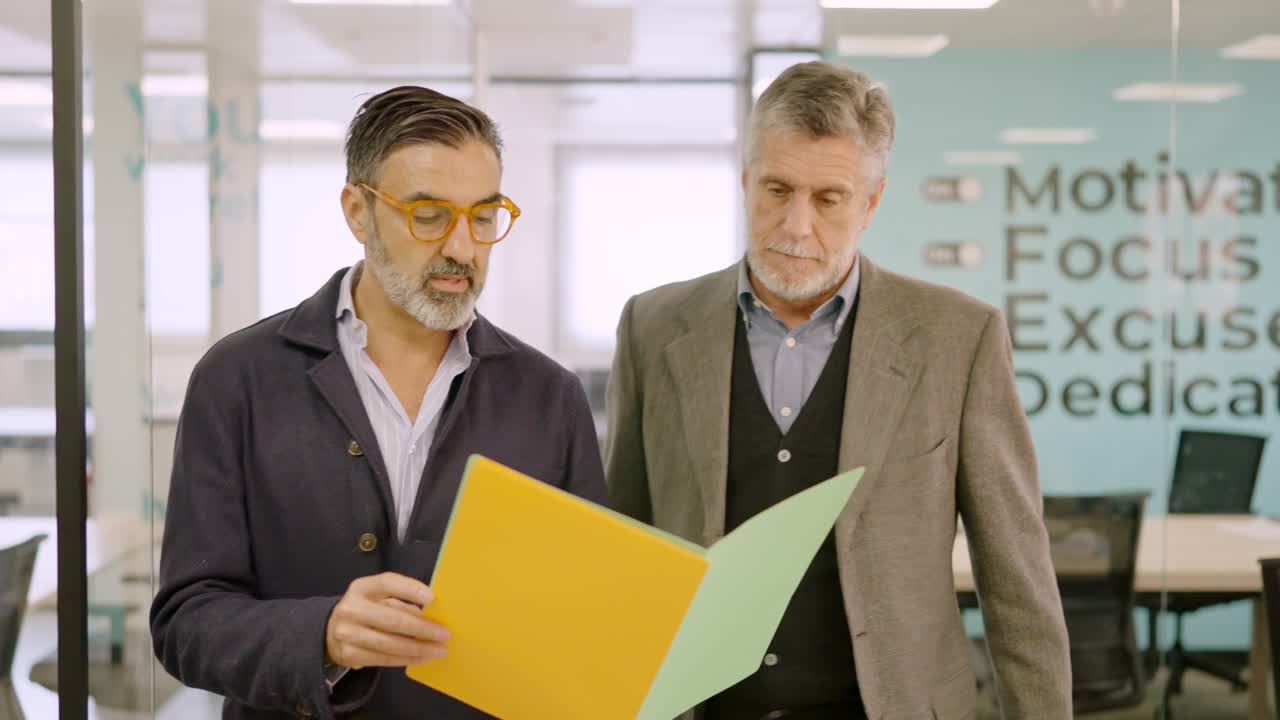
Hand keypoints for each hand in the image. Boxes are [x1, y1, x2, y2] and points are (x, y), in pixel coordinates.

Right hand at [325, 572, 450, 669]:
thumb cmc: (365, 610)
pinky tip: (421, 657)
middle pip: (392, 619)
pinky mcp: (349, 655)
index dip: (410, 589)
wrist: (331, 632)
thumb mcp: (377, 598)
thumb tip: (429, 615)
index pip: (387, 583)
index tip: (432, 597)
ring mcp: (348, 633)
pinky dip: (406, 659)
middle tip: (444, 634)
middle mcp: (351, 608)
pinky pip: (384, 659)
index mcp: (361, 588)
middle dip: (422, 628)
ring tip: (438, 650)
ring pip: (390, 643)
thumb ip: (400, 601)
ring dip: (418, 648)